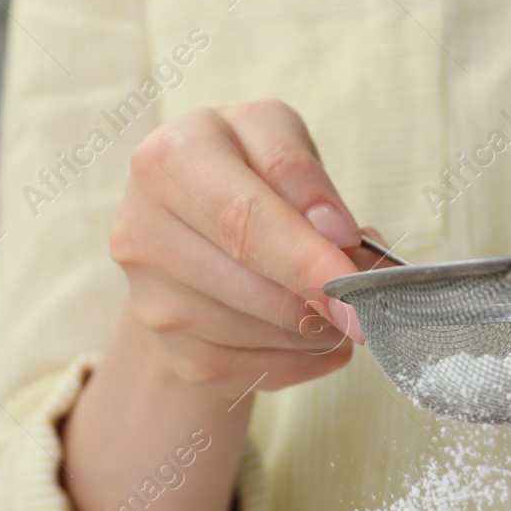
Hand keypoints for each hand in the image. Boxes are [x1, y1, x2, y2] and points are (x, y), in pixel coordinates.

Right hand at [109, 100, 380, 395]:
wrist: (191, 225)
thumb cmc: (243, 172)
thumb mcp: (274, 139)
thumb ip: (303, 175)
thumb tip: (337, 235)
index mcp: (171, 160)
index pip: (246, 222)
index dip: (307, 262)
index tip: (357, 292)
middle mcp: (144, 232)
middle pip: (255, 288)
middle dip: (322, 302)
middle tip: (366, 302)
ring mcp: (152, 301)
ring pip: (260, 336)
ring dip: (317, 331)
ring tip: (334, 305)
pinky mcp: (173, 351)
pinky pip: (255, 371)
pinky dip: (302, 359)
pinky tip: (313, 334)